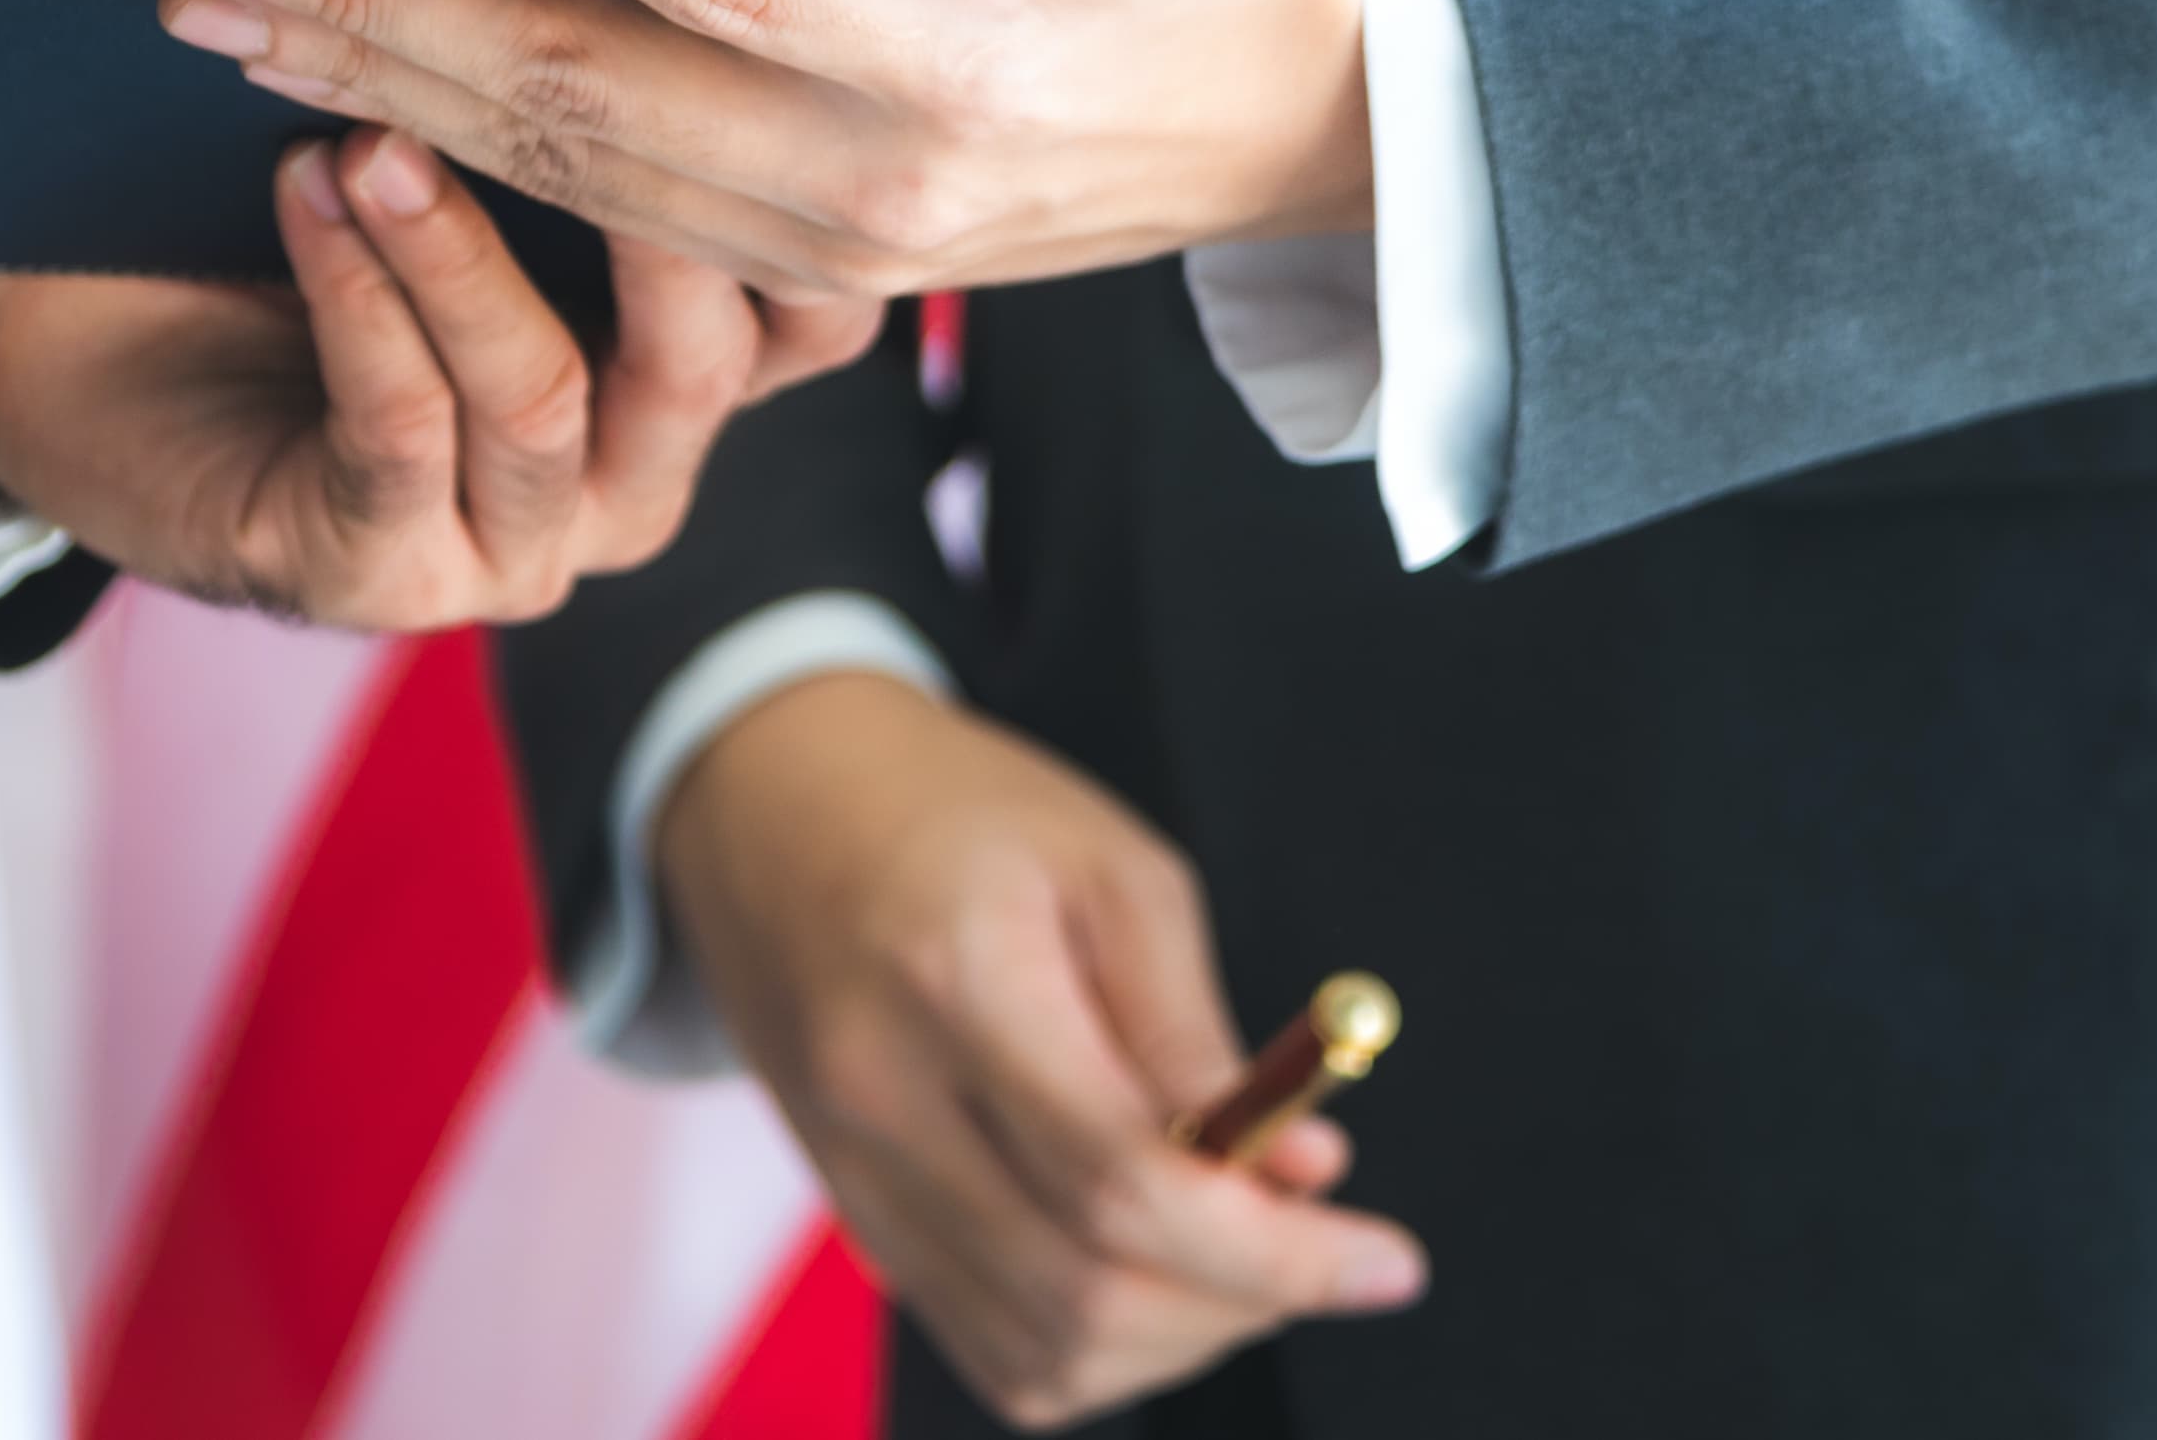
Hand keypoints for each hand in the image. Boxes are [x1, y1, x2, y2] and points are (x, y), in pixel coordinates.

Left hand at [0, 127, 879, 627]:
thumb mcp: (497, 144)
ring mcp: (519, 540)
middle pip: (702, 343)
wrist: (113, 364)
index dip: (761, 144)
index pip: (802, 287)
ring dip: (451, 245)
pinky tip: (307, 184)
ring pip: (539, 392)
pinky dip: (354, 296)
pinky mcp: (386, 574)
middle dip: (625, 183)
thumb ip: (604, 84)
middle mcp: (636, 470)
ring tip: (377, 132)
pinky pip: (397, 431)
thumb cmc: (328, 211)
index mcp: (696, 369)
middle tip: (558, 45)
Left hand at [140, 0, 1368, 303]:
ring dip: (358, 81)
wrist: (1303, 144)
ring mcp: (816, 256)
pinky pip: (577, 216)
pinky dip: (430, 150)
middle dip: (372, 7)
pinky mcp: (786, 278)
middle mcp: (872, 190)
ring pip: (547, 169)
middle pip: (579, 94)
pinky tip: (306, 88)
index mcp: (972, 72)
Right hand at [659, 673, 1426, 1426]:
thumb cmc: (958, 814)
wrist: (769, 804)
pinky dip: (1099, 1347)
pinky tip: (1153, 1271)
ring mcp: (853, 1176)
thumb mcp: (1111, 868)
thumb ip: (1199, 1032)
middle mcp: (886, 1100)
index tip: (1387, 1259)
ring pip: (1044, 1352)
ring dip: (1181, 1336)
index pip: (1127, 1185)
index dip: (1279, 1251)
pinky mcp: (851, 1220)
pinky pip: (992, 1349)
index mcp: (960, 982)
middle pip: (1087, 1293)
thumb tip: (1302, 1171)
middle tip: (1328, 1249)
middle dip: (1246, 1301)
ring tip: (1243, 1248)